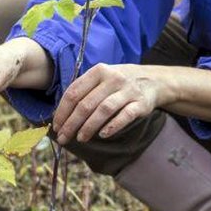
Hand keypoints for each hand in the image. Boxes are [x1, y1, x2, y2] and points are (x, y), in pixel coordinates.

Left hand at [52, 63, 176, 144]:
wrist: (153, 80)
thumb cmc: (118, 83)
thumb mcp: (101, 79)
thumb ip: (83, 91)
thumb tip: (61, 116)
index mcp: (98, 71)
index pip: (74, 92)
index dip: (63, 111)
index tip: (56, 126)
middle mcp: (113, 78)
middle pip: (86, 104)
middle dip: (71, 123)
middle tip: (64, 138)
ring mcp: (128, 91)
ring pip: (103, 110)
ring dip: (89, 127)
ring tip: (81, 138)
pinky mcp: (141, 103)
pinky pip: (125, 116)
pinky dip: (112, 126)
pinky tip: (102, 135)